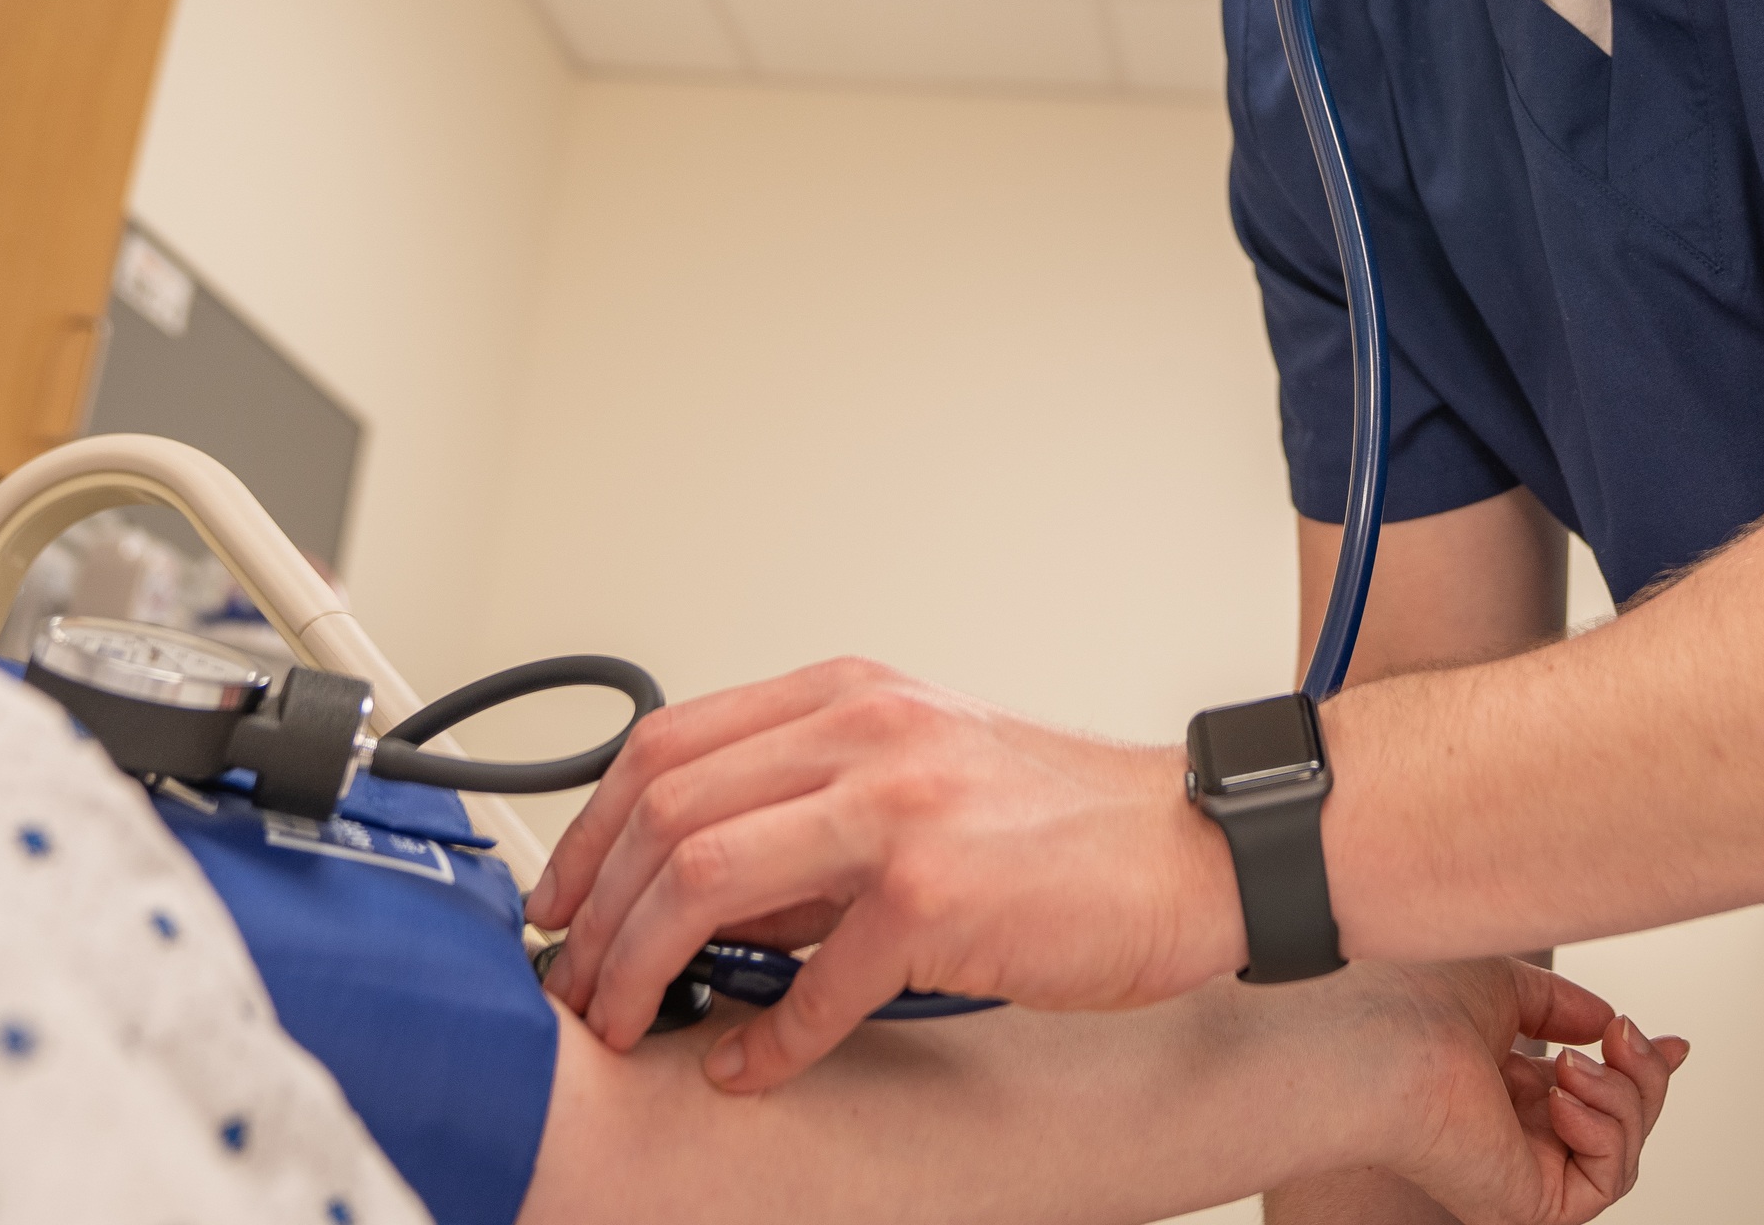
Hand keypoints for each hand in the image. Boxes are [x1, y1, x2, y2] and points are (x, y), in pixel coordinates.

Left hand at [525, 658, 1244, 1081]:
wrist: (1199, 847)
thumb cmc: (1075, 824)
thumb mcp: (928, 777)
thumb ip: (817, 817)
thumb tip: (710, 902)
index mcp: (854, 697)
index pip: (669, 744)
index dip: (590, 832)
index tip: (564, 901)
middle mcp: (867, 734)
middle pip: (665, 809)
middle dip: (595, 911)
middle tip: (578, 982)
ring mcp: (897, 808)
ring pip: (703, 875)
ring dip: (642, 965)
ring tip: (630, 1021)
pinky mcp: (935, 896)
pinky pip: (809, 983)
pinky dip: (762, 1039)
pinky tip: (749, 1066)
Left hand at [1375, 962, 1686, 1224]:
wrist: (1380, 1044)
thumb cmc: (1410, 1005)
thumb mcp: (1503, 983)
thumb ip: (1561, 1005)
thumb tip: (1605, 1022)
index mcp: (1499, 1085)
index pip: (1587, 1092)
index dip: (1640, 1070)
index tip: (1674, 1043)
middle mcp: (1511, 1131)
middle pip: (1620, 1120)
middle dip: (1645, 1075)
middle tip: (1628, 1035)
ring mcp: (1522, 1170)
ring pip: (1624, 1148)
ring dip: (1624, 1095)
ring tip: (1572, 1062)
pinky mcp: (1530, 1203)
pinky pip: (1608, 1179)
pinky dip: (1604, 1130)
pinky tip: (1561, 1096)